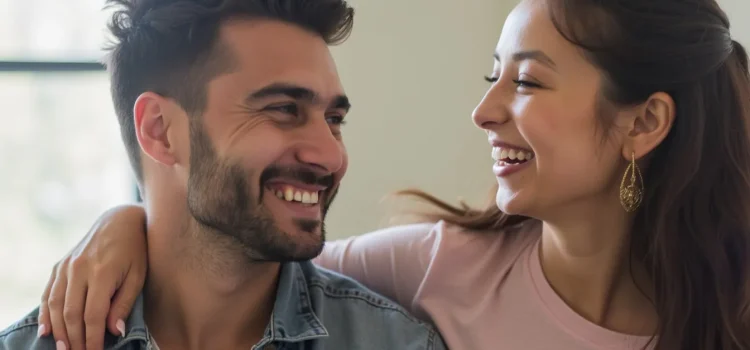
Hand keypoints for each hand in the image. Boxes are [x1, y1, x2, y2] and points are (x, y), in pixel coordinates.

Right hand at [37, 204, 148, 349]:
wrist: (119, 221)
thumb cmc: (135, 250)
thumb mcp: (138, 276)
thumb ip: (124, 304)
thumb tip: (115, 332)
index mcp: (102, 273)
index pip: (93, 315)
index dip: (93, 339)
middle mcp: (80, 269)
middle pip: (72, 314)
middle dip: (75, 339)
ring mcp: (66, 266)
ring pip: (57, 305)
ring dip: (59, 330)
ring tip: (64, 348)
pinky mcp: (60, 265)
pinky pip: (49, 292)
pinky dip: (46, 313)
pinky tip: (46, 330)